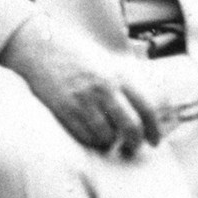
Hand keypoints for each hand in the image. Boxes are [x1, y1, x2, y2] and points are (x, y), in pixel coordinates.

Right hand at [0, 15, 162, 153]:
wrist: (43, 48)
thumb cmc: (80, 57)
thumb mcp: (110, 63)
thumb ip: (128, 84)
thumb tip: (149, 109)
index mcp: (120, 76)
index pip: (146, 109)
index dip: (154, 129)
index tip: (154, 141)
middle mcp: (105, 89)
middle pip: (131, 127)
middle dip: (134, 143)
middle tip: (132, 149)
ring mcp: (84, 101)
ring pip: (107, 137)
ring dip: (109, 143)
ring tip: (107, 139)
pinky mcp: (64, 110)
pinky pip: (84, 137)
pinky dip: (91, 141)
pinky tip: (90, 135)